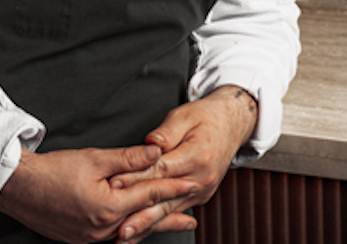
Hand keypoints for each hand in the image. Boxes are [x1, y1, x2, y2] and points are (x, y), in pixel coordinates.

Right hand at [0, 145, 198, 243]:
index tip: (192, 185)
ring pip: (129, 229)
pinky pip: (112, 234)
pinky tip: (137, 226)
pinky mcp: (81, 239)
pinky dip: (129, 228)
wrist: (18, 187)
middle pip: (143, 220)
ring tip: (172, 224)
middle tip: (192, 220)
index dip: (173, 189)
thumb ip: (129, 158)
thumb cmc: (53, 170)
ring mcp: (90, 238)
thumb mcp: (95, 158)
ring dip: (150, 225)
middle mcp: (101, 229)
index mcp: (107, 208)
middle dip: (170, 218)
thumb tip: (156, 152)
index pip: (149, 196)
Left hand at [110, 86, 258, 235]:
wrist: (232, 125)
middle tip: (117, 225)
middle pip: (164, 197)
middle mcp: (201, 177)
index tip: (115, 183)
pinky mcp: (200, 197)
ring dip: (145, 225)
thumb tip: (150, 144)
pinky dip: (157, 223)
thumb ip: (166, 132)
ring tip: (125, 236)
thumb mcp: (185, 115)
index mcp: (197, 154)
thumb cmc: (206, 118)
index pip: (161, 169)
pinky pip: (175, 212)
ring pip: (169, 211)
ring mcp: (202, 190)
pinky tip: (141, 232)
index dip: (136, 177)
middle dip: (138, 213)